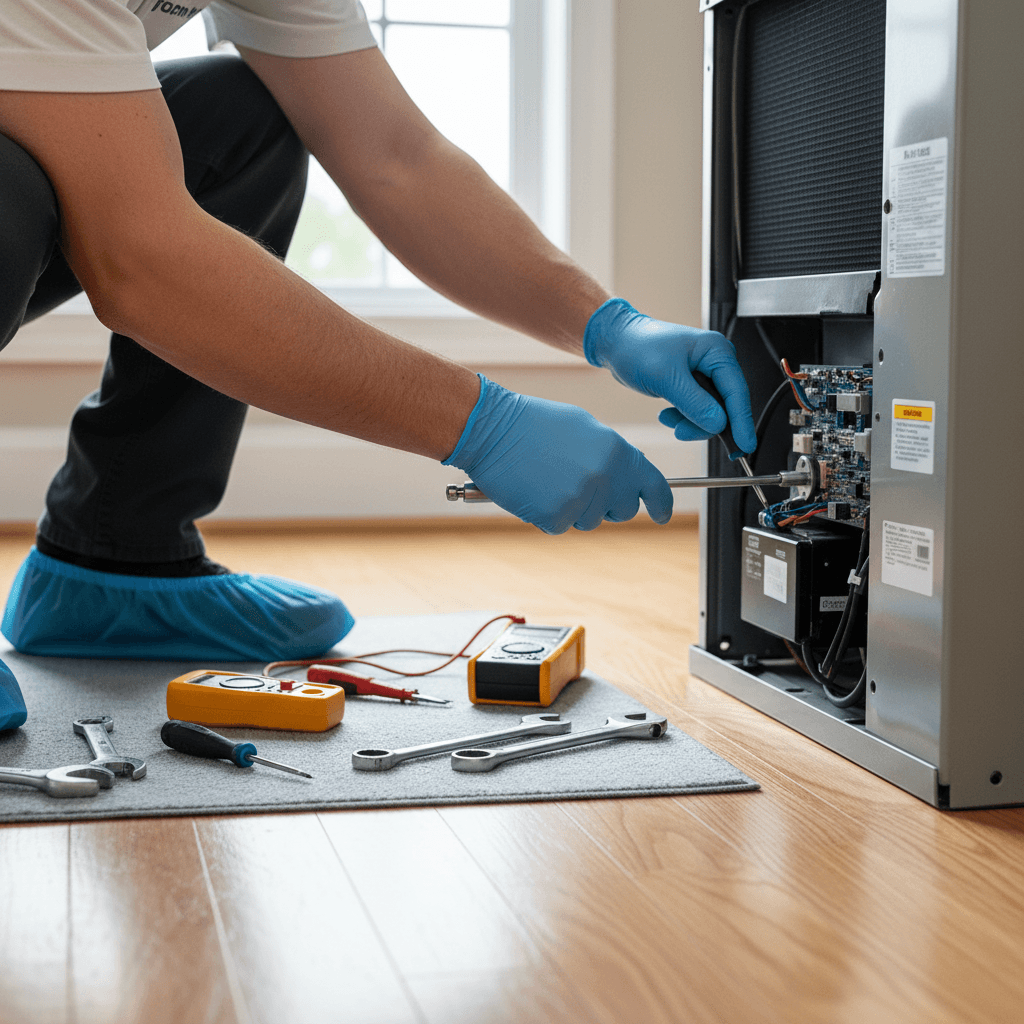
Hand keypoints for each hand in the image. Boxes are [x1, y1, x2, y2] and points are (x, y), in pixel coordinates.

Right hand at [443, 376, 672, 533]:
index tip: (663, 514)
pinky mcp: (555, 517)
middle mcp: (605, 477)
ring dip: (573, 508)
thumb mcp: (584, 428)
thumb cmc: (533, 424)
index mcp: (617, 451)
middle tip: (580, 485)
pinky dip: (547, 515)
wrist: (491, 430)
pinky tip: (534, 490)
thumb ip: (611, 455)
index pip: (653, 486)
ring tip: (549, 479)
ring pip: (589, 521)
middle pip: (623, 510)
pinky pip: (560, 526)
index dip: (661, 504)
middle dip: (607, 505)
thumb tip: (626, 478)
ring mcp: (580, 499)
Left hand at [584, 298, 756, 454]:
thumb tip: (718, 424)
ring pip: (711, 412)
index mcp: (716, 351)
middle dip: (706, 424)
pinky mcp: (693, 385)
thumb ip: (695, 403)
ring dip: (690, 422)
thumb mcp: (666, 378)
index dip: (742, 422)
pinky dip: (684, 418)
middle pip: (726, 405)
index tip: (745, 445)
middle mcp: (715, 361)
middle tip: (683, 433)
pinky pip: (698, 411)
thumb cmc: (638, 347)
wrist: (617, 343)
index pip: (737, 392)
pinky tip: (667, 414)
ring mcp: (705, 374)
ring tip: (668, 418)